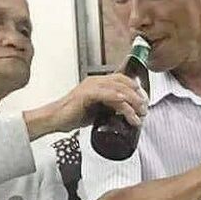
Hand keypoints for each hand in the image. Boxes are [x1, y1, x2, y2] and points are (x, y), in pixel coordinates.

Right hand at [23, 73, 147, 138]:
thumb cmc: (73, 115)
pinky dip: (118, 99)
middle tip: (144, 109)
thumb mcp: (97, 110)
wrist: (55, 119)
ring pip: (117, 89)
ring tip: (138, 114)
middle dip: (137, 97)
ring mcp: (91, 86)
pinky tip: (125, 105)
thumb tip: (125, 114)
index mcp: (98, 83)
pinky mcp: (86, 94)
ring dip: (131, 101)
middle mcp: (96, 81)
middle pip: (123, 83)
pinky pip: (106, 94)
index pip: (122, 80)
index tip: (144, 101)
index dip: (135, 89)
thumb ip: (110, 108)